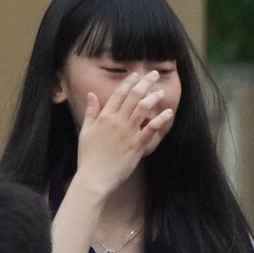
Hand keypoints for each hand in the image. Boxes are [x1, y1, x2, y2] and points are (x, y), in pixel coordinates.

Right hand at [74, 71, 174, 196]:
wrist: (94, 177)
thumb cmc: (88, 156)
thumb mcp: (85, 131)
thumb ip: (91, 112)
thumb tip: (91, 95)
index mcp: (104, 117)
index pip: (118, 94)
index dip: (128, 82)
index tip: (136, 74)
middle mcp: (117, 121)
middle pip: (134, 97)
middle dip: (145, 83)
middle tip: (153, 75)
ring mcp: (128, 133)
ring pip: (143, 109)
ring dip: (153, 98)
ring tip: (161, 92)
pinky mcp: (137, 145)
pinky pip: (151, 129)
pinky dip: (160, 120)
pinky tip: (168, 113)